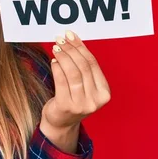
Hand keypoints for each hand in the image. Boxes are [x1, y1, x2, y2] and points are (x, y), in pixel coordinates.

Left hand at [40, 30, 110, 151]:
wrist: (61, 123)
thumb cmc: (72, 99)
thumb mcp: (84, 86)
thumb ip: (82, 67)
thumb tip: (73, 39)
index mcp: (104, 93)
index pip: (93, 64)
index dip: (81, 47)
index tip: (71, 36)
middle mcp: (96, 100)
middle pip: (83, 67)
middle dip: (71, 49)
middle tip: (60, 39)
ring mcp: (82, 105)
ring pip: (73, 73)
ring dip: (63, 56)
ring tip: (56, 47)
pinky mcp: (67, 106)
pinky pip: (62, 81)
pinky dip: (57, 68)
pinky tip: (54, 61)